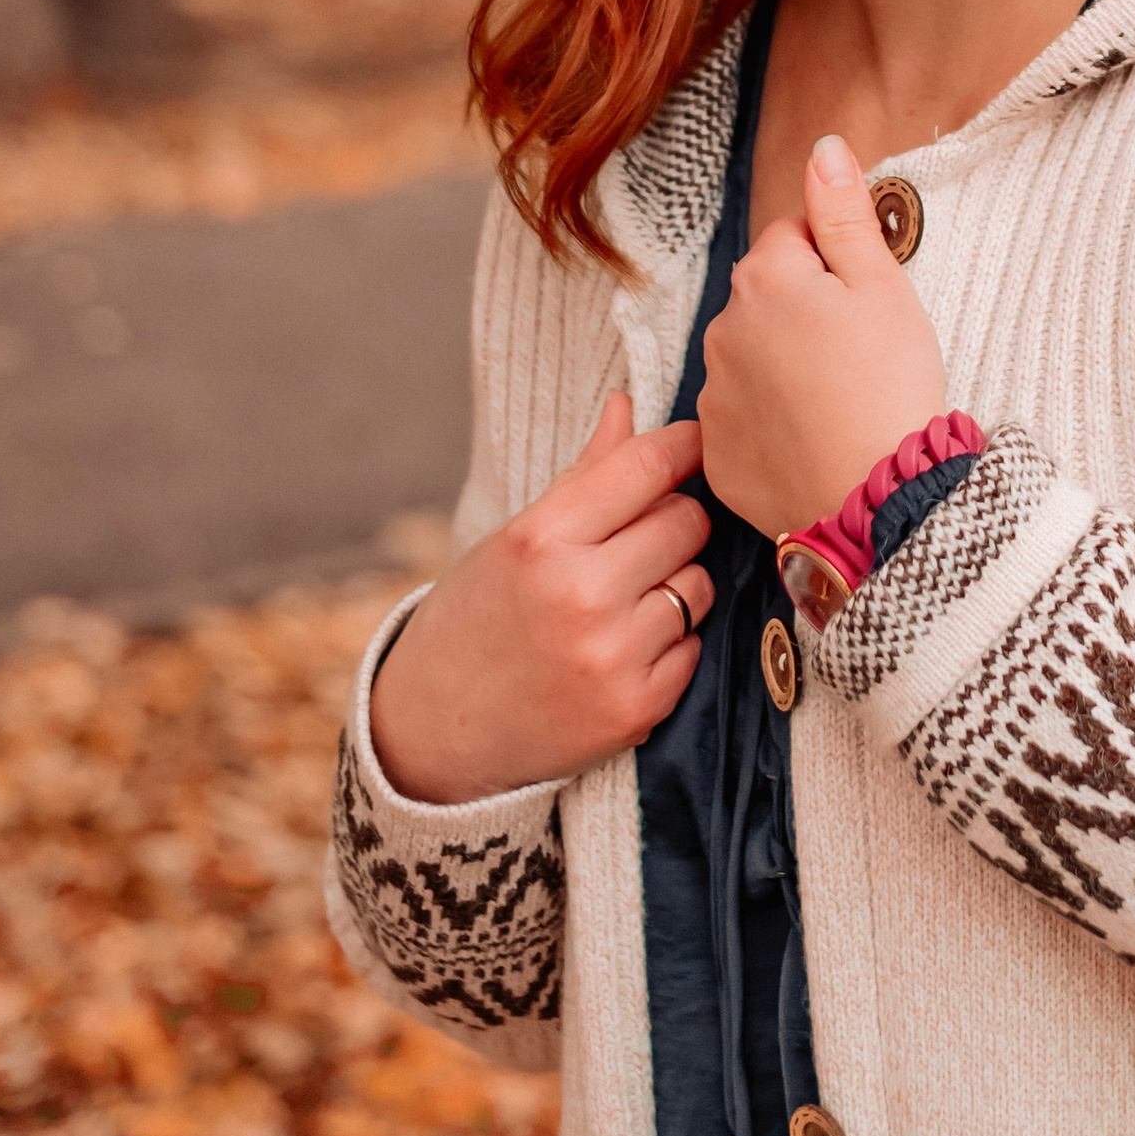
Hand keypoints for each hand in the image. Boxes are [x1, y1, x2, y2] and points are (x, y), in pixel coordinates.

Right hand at [367, 398, 712, 805]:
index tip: (694, 443)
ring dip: (675, 583)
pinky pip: (693, 648)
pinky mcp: (634, 710)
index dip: (683, 446)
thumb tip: (627, 404)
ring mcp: (611, 658)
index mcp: (542, 539)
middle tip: (640, 537)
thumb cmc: (476, 617)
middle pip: (687, 522)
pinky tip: (623, 647)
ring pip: (698, 584)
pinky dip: (670, 643)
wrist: (436, 731)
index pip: (647, 466)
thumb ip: (584, 475)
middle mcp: (580, 596)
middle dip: (674, 520)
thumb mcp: (514, 538)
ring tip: (624, 598)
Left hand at [699, 136, 947, 540]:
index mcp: (765, 278)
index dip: (838, 265)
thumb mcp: (883, 285)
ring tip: (838, 399)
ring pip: (752, 356)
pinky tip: (813, 437)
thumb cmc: (890, 386)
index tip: (865, 305)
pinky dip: (771, 422)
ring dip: (784, 365)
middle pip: (768, 296)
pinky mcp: (716, 451)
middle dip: (804, 312)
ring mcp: (713, 394)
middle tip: (858, 354)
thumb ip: (843, 211)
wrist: (877, 499)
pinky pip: (742, 418)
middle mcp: (723, 329)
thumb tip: (822, 148)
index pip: (795, 238)